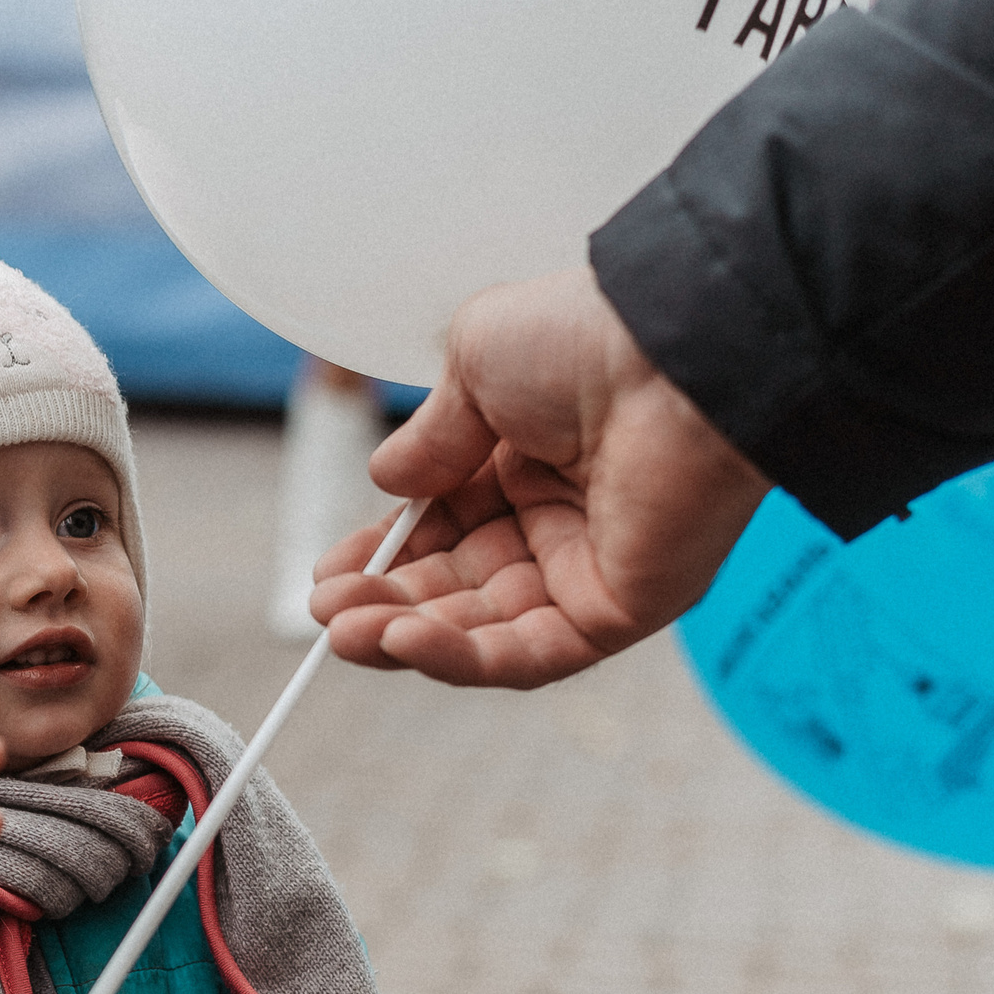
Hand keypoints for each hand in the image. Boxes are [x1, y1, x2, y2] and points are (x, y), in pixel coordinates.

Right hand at [308, 268, 769, 689]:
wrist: (669, 350)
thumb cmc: (586, 337)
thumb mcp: (474, 365)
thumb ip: (429, 439)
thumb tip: (386, 484)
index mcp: (532, 462)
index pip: (443, 531)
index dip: (383, 556)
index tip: (328, 573)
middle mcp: (562, 522)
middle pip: (456, 590)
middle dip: (384, 604)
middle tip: (324, 613)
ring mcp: (591, 572)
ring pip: (482, 630)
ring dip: (407, 636)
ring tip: (343, 631)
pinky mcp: (619, 611)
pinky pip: (528, 655)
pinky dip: (459, 656)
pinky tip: (401, 637)